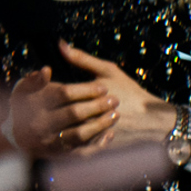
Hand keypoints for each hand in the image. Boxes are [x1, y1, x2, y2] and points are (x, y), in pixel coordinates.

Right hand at [5, 63, 115, 157]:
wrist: (17, 136)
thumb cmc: (26, 106)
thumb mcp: (24, 90)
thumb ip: (36, 80)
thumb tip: (47, 70)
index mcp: (35, 105)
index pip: (64, 94)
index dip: (86, 90)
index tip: (104, 88)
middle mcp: (41, 124)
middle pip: (74, 113)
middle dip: (97, 106)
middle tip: (115, 100)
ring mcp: (50, 141)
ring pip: (80, 134)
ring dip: (101, 124)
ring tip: (115, 114)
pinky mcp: (59, 155)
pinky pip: (82, 152)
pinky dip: (98, 144)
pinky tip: (110, 134)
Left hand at [50, 42, 180, 152]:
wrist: (151, 121)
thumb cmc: (129, 92)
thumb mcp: (109, 72)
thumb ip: (82, 59)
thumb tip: (60, 44)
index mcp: (92, 93)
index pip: (57, 92)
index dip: (45, 90)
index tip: (41, 88)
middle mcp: (92, 114)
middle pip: (57, 113)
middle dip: (45, 108)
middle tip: (38, 105)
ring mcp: (93, 133)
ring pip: (62, 131)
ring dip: (52, 125)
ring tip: (47, 118)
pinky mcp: (96, 147)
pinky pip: (71, 145)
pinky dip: (63, 139)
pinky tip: (59, 131)